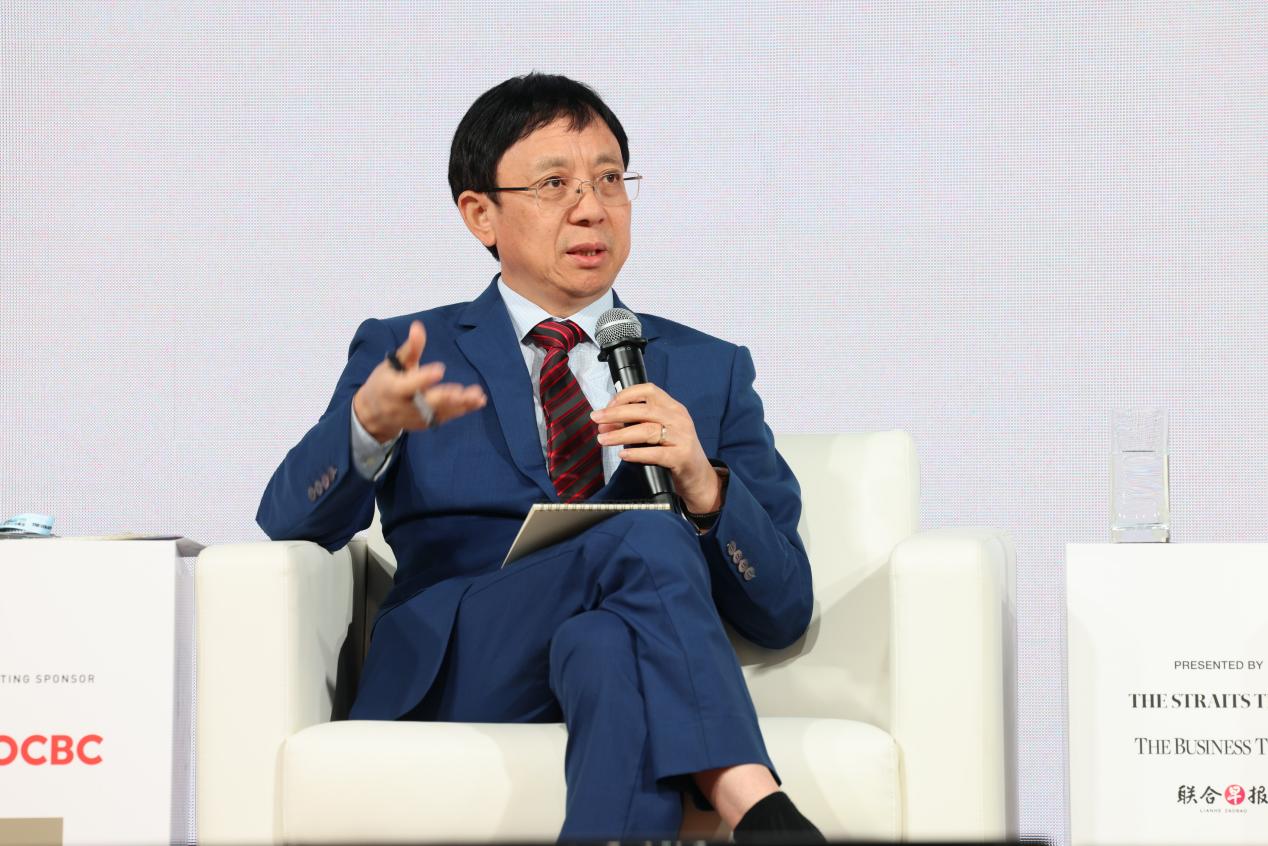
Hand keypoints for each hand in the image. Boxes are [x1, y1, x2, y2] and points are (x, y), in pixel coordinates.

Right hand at [352, 321, 486, 441]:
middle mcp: (405, 407)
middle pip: (426, 403)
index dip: (423, 378)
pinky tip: (477, 402)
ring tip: (478, 397)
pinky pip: (445, 418)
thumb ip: (409, 349)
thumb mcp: (392, 364)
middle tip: (461, 391)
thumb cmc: (385, 383)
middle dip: (445, 397)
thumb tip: (418, 326)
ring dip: (460, 405)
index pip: (408, 385)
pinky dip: (462, 410)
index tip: (440, 369)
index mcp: (393, 389)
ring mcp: (416, 418)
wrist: (374, 415)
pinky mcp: (426, 424)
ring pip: (440, 413)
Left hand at [591, 384, 721, 513]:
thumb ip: (638, 423)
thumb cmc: (675, 452)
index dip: (625, 395)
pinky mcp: (682, 457)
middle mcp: (679, 419)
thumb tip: (606, 422)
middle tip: (597, 419)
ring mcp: (682, 438)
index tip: (608, 406)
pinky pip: (656, 454)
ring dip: (621, 434)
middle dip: (616, 413)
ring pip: (647, 430)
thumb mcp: (661, 431)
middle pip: (644, 410)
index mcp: (673, 407)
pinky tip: (623, 455)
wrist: (699, 477)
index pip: (648, 390)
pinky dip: (637, 454)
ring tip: (603, 439)